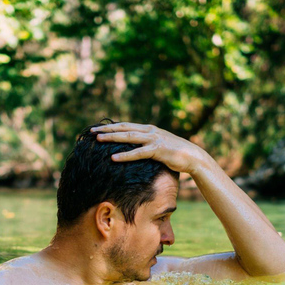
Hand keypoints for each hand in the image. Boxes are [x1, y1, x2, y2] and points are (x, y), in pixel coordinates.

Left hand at [91, 122, 211, 175]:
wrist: (193, 157)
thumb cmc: (175, 154)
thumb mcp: (159, 145)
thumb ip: (147, 144)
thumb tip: (135, 149)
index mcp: (149, 129)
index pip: (126, 125)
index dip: (111, 126)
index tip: (98, 128)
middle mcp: (150, 131)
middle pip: (124, 128)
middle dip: (107, 129)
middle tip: (91, 131)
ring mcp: (154, 139)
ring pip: (128, 137)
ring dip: (112, 138)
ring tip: (98, 140)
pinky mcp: (157, 150)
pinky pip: (138, 153)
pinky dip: (125, 155)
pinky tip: (113, 158)